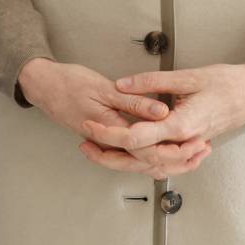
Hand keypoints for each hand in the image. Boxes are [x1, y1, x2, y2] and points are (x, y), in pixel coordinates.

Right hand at [17, 59, 207, 176]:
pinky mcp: (107, 138)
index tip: (196, 140)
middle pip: (149, 160)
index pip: (149, 146)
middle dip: (178, 159)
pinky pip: (132, 154)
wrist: (43, 86)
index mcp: (111, 129)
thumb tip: (160, 113)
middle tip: (201, 150)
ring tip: (191, 152)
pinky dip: (152, 155)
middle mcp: (110, 142)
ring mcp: (107, 143)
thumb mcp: (102, 87)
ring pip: (142, 161)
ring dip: (168, 160)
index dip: (176, 147)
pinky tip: (164, 148)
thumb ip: (133, 102)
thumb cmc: (68, 83)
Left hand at [84, 64, 244, 165]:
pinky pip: (165, 161)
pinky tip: (130, 154)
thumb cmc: (226, 83)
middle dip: (109, 154)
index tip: (90, 125)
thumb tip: (121, 84)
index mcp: (180, 125)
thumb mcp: (187, 76)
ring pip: (151, 165)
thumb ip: (151, 82)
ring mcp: (189, 147)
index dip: (109, 133)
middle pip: (139, 158)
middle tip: (85, 143)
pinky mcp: (191, 146)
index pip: (137, 138)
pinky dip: (145, 161)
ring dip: (124, 161)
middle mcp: (184, 142)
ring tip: (99, 151)